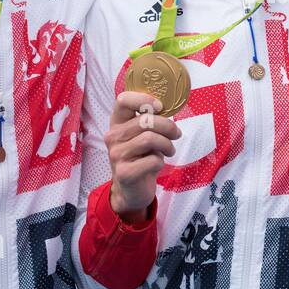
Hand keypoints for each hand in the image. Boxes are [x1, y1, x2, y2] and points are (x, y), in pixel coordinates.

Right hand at [105, 91, 182, 223]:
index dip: (144, 99)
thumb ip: (149, 120)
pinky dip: (160, 161)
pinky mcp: (124, 173)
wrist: (131, 190)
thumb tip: (166, 106)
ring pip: (150, 139)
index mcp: (117, 123)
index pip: (123, 100)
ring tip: (169, 150)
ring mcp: (116, 155)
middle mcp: (112, 137)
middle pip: (145, 121)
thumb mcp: (143, 135)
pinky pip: (152, 160)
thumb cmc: (141, 157)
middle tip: (176, 134)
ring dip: (167, 144)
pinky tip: (157, 164)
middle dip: (168, 126)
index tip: (160, 106)